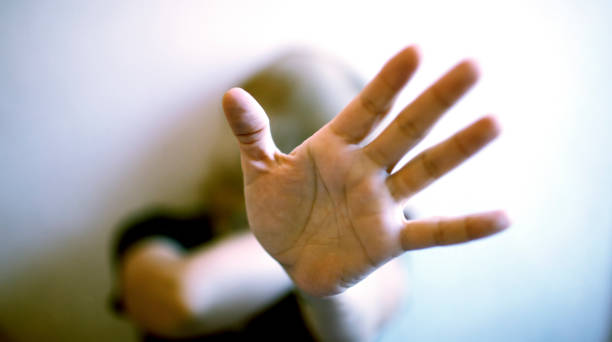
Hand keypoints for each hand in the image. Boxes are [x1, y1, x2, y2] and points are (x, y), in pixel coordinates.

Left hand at [222, 46, 509, 296]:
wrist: (293, 261)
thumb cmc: (280, 212)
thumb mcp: (262, 173)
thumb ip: (253, 135)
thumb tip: (230, 94)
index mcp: (336, 147)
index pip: (367, 108)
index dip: (389, 81)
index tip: (415, 50)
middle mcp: (367, 169)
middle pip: (406, 130)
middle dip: (437, 100)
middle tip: (473, 66)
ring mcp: (382, 204)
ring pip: (425, 172)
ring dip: (458, 150)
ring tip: (494, 122)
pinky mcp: (389, 240)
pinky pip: (434, 233)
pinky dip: (465, 227)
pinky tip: (504, 217)